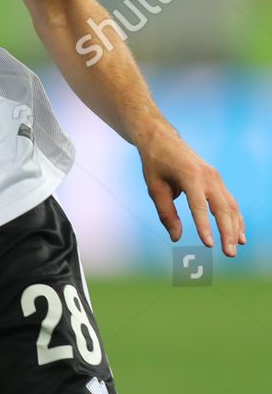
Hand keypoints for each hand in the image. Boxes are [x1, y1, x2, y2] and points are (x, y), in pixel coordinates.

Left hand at [138, 127, 244, 256]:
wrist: (162, 139)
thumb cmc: (155, 163)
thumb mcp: (154, 187)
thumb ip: (166, 213)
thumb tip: (176, 237)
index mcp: (190, 176)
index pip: (199, 206)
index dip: (204, 226)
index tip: (208, 245)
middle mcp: (208, 176)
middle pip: (222, 208)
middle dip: (227, 232)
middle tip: (228, 254)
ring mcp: (215, 177)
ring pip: (230, 206)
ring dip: (235, 228)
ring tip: (235, 248)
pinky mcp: (217, 180)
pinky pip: (230, 201)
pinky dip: (235, 218)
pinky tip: (238, 234)